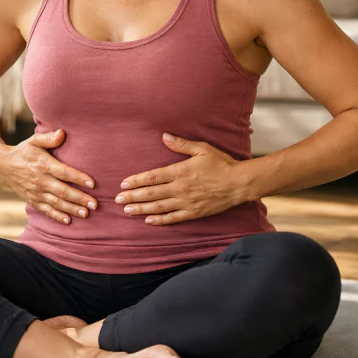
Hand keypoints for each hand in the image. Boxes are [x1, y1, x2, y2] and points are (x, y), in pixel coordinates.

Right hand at [0, 129, 97, 224]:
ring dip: (72, 209)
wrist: (3, 166)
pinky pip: (46, 210)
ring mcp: (36, 193)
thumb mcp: (34, 141)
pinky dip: (57, 216)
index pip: (64, 172)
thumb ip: (49, 138)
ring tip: (86, 214)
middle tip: (95, 204)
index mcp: (43, 165)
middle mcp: (41, 180)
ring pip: (56, 203)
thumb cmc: (23, 151)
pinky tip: (69, 221)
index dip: (78, 178)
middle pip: (63, 191)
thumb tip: (63, 133)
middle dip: (79, 198)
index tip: (92, 183)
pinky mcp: (33, 201)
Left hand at [115, 133, 246, 225]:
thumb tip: (164, 136)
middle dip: (133, 196)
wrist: (239, 183)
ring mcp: (186, 202)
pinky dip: (160, 220)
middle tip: (118, 199)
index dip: (136, 181)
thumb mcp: (202, 149)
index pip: (153, 177)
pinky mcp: (194, 212)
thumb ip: (181, 144)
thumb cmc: (221, 163)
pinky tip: (148, 220)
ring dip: (142, 209)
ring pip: (159, 207)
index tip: (123, 183)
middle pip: (152, 193)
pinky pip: (173, 218)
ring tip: (127, 211)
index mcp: (180, 171)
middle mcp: (180, 188)